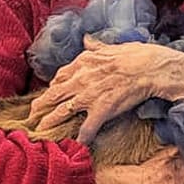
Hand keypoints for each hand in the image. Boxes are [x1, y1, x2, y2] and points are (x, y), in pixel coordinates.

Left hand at [30, 36, 183, 143]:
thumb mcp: (113, 46)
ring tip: (41, 131)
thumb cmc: (138, 55)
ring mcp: (89, 96)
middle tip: (31, 114)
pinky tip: (76, 145)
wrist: (153, 68)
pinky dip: (80, 138)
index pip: (61, 76)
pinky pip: (86, 128)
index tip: (51, 92)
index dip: (54, 86)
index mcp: (84, 62)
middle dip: (40, 106)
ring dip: (49, 122)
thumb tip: (86, 39)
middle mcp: (81, 79)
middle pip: (54, 95)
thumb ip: (96, 46)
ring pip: (61, 112)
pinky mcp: (101, 110)